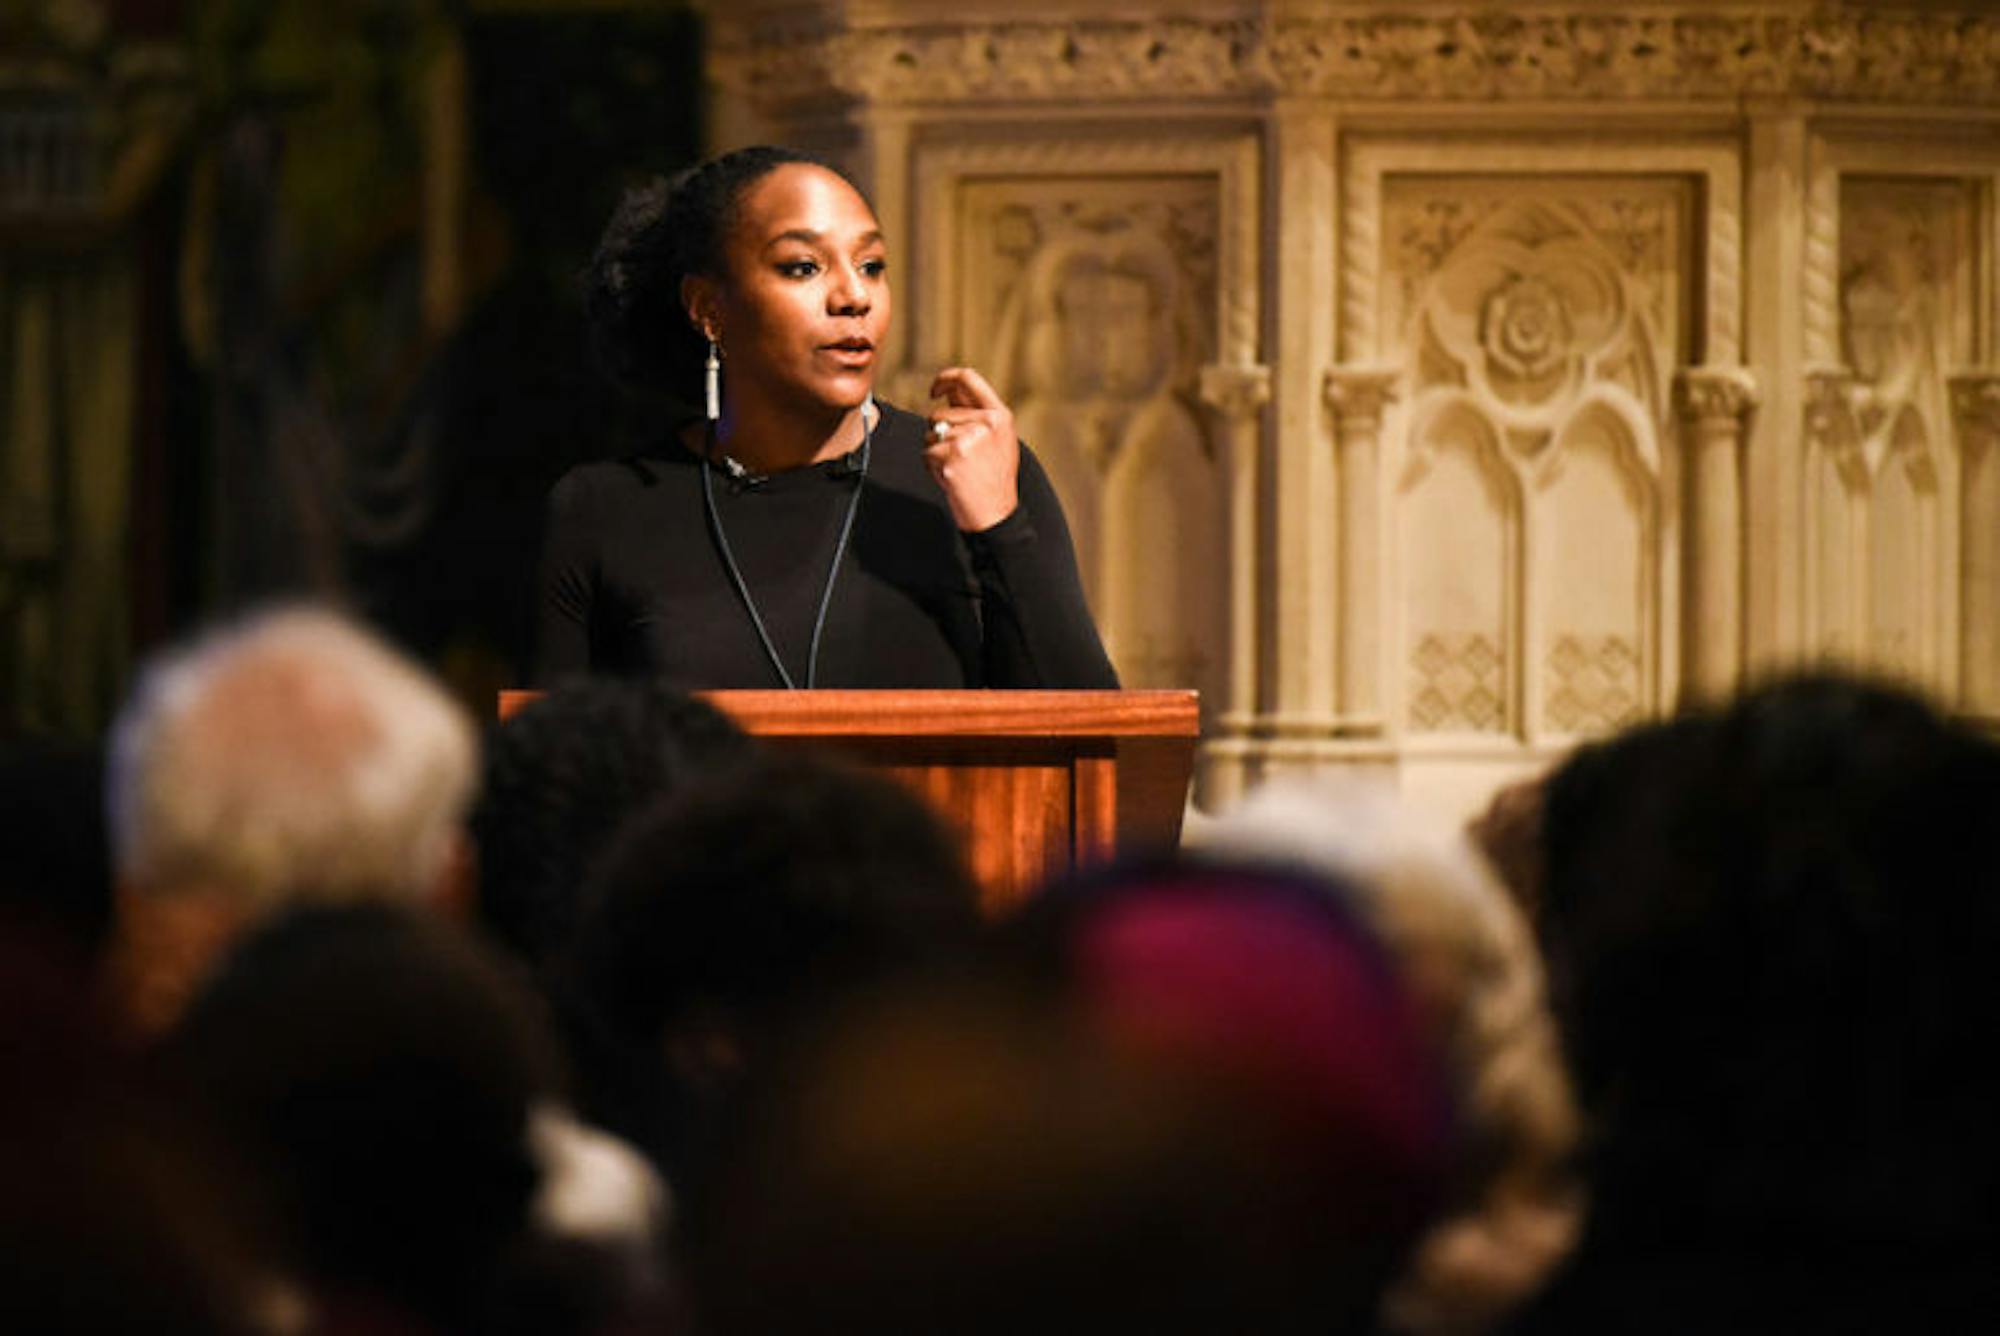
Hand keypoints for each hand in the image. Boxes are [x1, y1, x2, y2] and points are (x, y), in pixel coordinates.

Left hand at [924, 366, 1019, 532]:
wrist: (996, 515)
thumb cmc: (993, 479)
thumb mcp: (998, 441)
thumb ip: (976, 414)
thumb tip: (949, 392)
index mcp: (1000, 416)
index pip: (968, 378)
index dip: (946, 379)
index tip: (935, 391)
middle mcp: (986, 423)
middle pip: (939, 414)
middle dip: (938, 435)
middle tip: (958, 460)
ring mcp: (969, 439)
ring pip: (930, 433)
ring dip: (935, 452)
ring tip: (957, 469)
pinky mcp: (952, 455)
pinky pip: (927, 452)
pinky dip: (931, 467)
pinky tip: (950, 478)